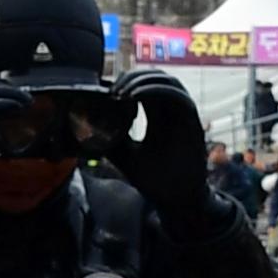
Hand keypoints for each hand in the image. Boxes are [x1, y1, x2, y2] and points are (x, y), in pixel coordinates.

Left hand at [104, 68, 209, 208]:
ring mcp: (183, 115)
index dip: (126, 81)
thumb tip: (84, 128)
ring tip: (122, 92)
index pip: (143, 85)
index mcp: (157, 116)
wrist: (175, 200)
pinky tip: (137, 97)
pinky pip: (178, 96)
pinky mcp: (192, 122)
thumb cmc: (154, 180)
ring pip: (167, 80)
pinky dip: (157, 90)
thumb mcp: (124, 156)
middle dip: (132, 77)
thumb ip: (110, 139)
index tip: (106, 93)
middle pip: (155, 77)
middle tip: (113, 90)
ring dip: (143, 80)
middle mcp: (171, 112)